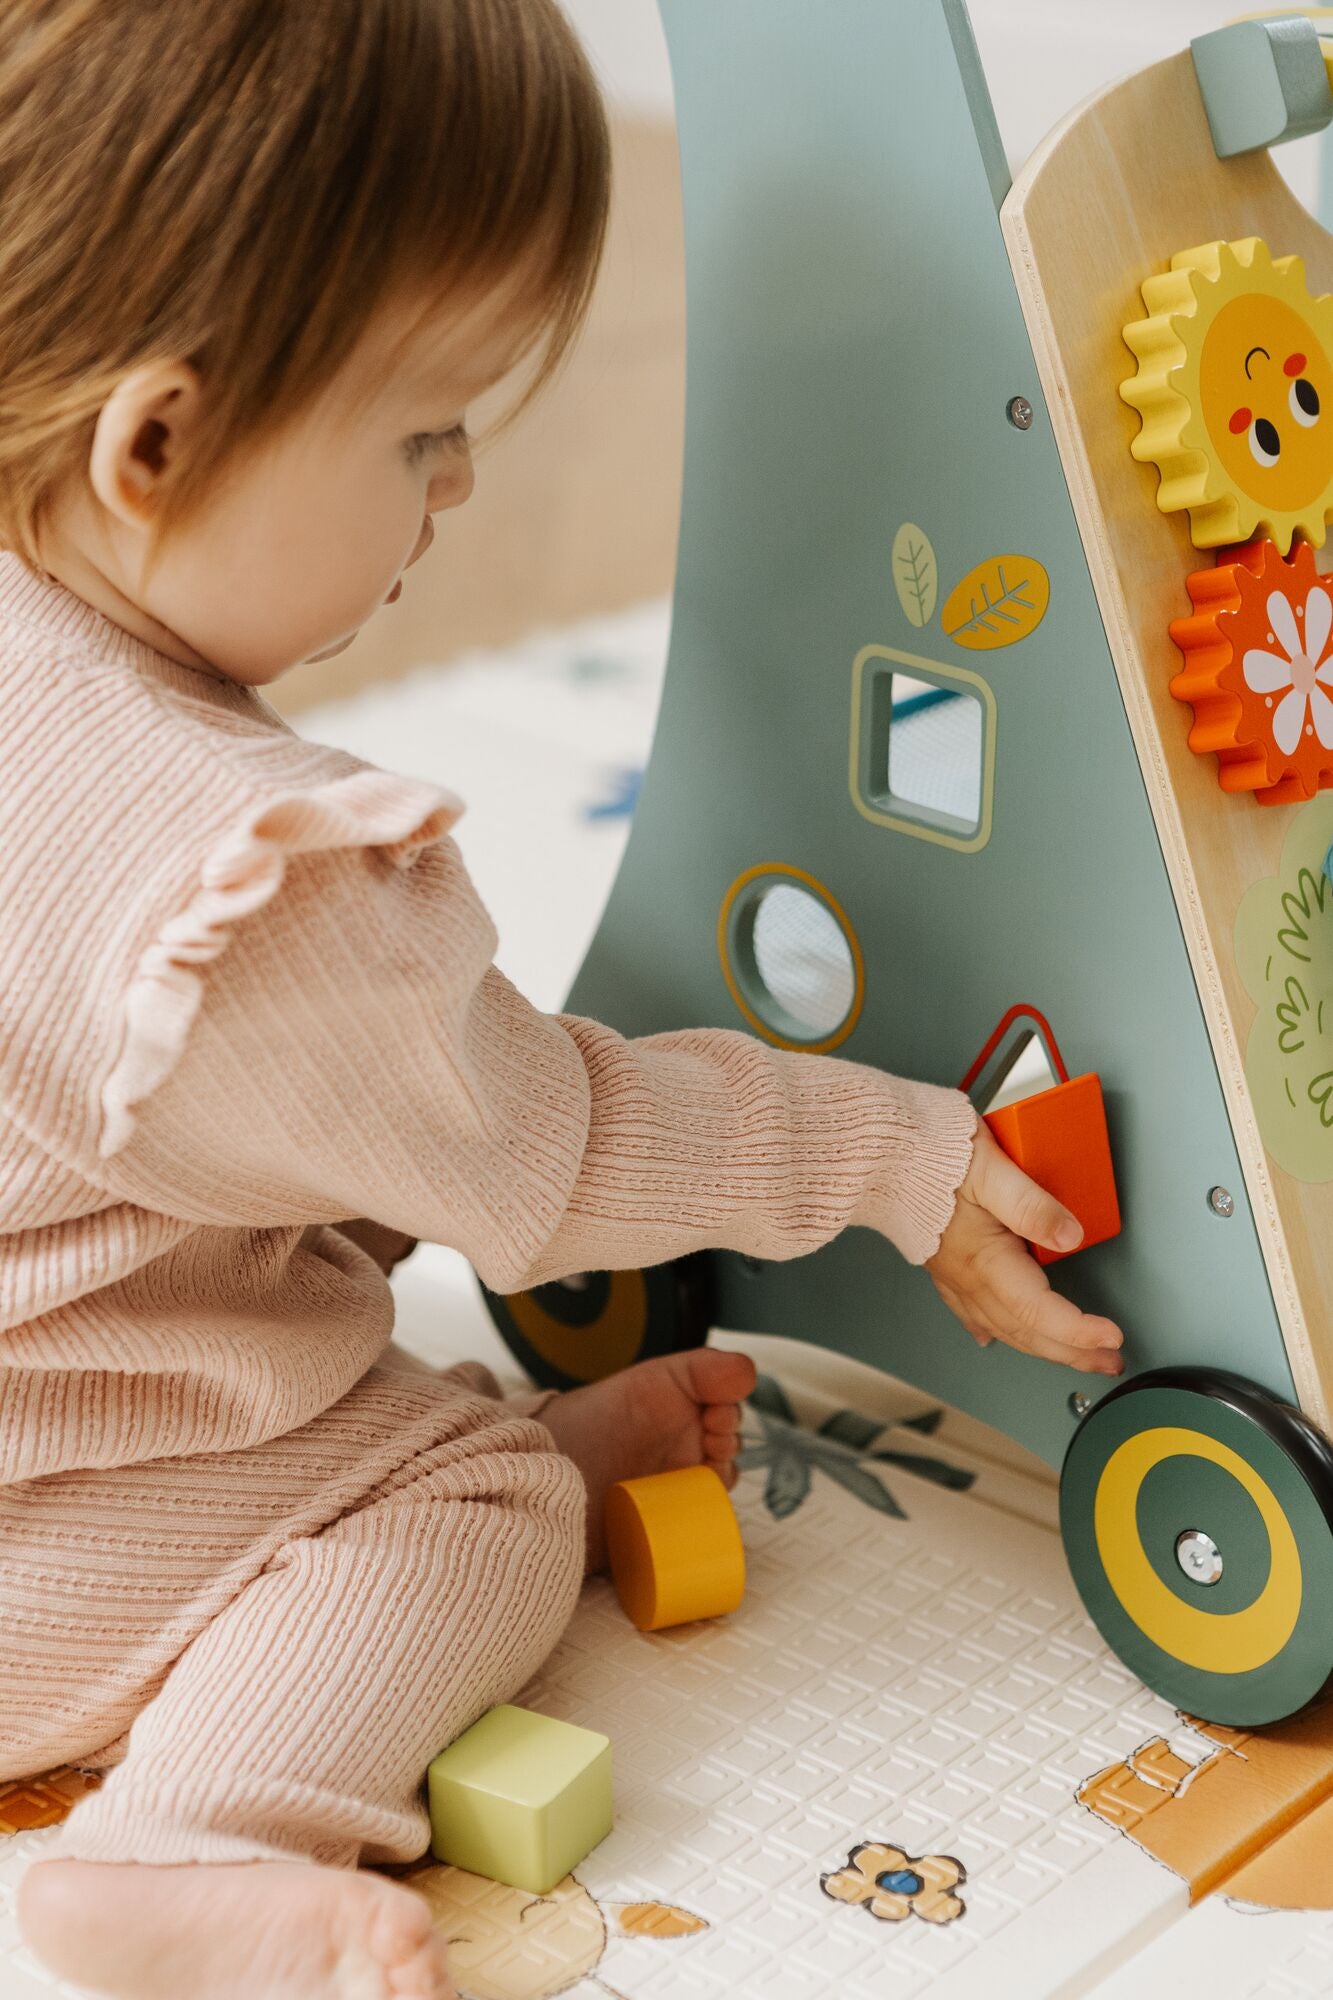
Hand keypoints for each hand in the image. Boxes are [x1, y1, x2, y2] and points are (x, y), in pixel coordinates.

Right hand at [926, 1121, 1123, 1375]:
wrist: (878, 1152)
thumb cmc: (928, 1155)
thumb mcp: (991, 1169)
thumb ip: (1033, 1205)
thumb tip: (1071, 1235)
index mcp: (985, 1261)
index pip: (1040, 1313)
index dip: (1079, 1331)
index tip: (1111, 1336)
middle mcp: (969, 1277)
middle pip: (1028, 1330)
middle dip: (1072, 1351)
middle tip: (1109, 1358)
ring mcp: (953, 1275)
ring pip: (1004, 1327)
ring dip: (1043, 1346)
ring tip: (1075, 1354)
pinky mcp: (943, 1264)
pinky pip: (971, 1311)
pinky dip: (993, 1329)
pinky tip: (993, 1337)